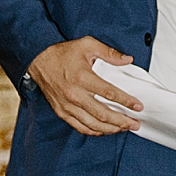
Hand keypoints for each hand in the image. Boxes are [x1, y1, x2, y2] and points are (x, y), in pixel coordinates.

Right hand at [28, 37, 143, 136]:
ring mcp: (67, 106)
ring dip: (110, 128)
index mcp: (82, 78)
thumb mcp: (87, 45)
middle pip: (103, 114)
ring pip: (92, 124)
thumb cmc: (62, 53)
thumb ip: (109, 53)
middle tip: (135, 123)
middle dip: (122, 121)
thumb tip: (127, 60)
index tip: (138, 106)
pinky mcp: (62, 111)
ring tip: (123, 128)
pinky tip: (105, 130)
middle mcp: (75, 94)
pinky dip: (94, 131)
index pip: (110, 93)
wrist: (38, 60)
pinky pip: (80, 126)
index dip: (126, 101)